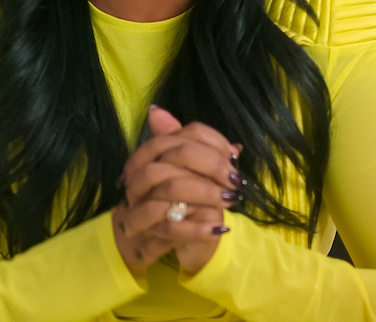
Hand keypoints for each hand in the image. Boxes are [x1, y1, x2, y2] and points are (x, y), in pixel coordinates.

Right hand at [113, 106, 241, 273]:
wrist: (156, 240)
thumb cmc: (179, 202)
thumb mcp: (192, 179)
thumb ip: (209, 161)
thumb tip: (236, 147)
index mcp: (148, 155)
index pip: (178, 135)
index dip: (210, 142)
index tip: (233, 157)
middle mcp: (138, 175)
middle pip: (173, 154)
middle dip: (210, 164)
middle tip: (234, 180)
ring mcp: (138, 202)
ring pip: (169, 187)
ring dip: (204, 192)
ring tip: (229, 199)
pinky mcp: (144, 231)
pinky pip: (170, 227)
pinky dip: (196, 229)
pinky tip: (219, 227)